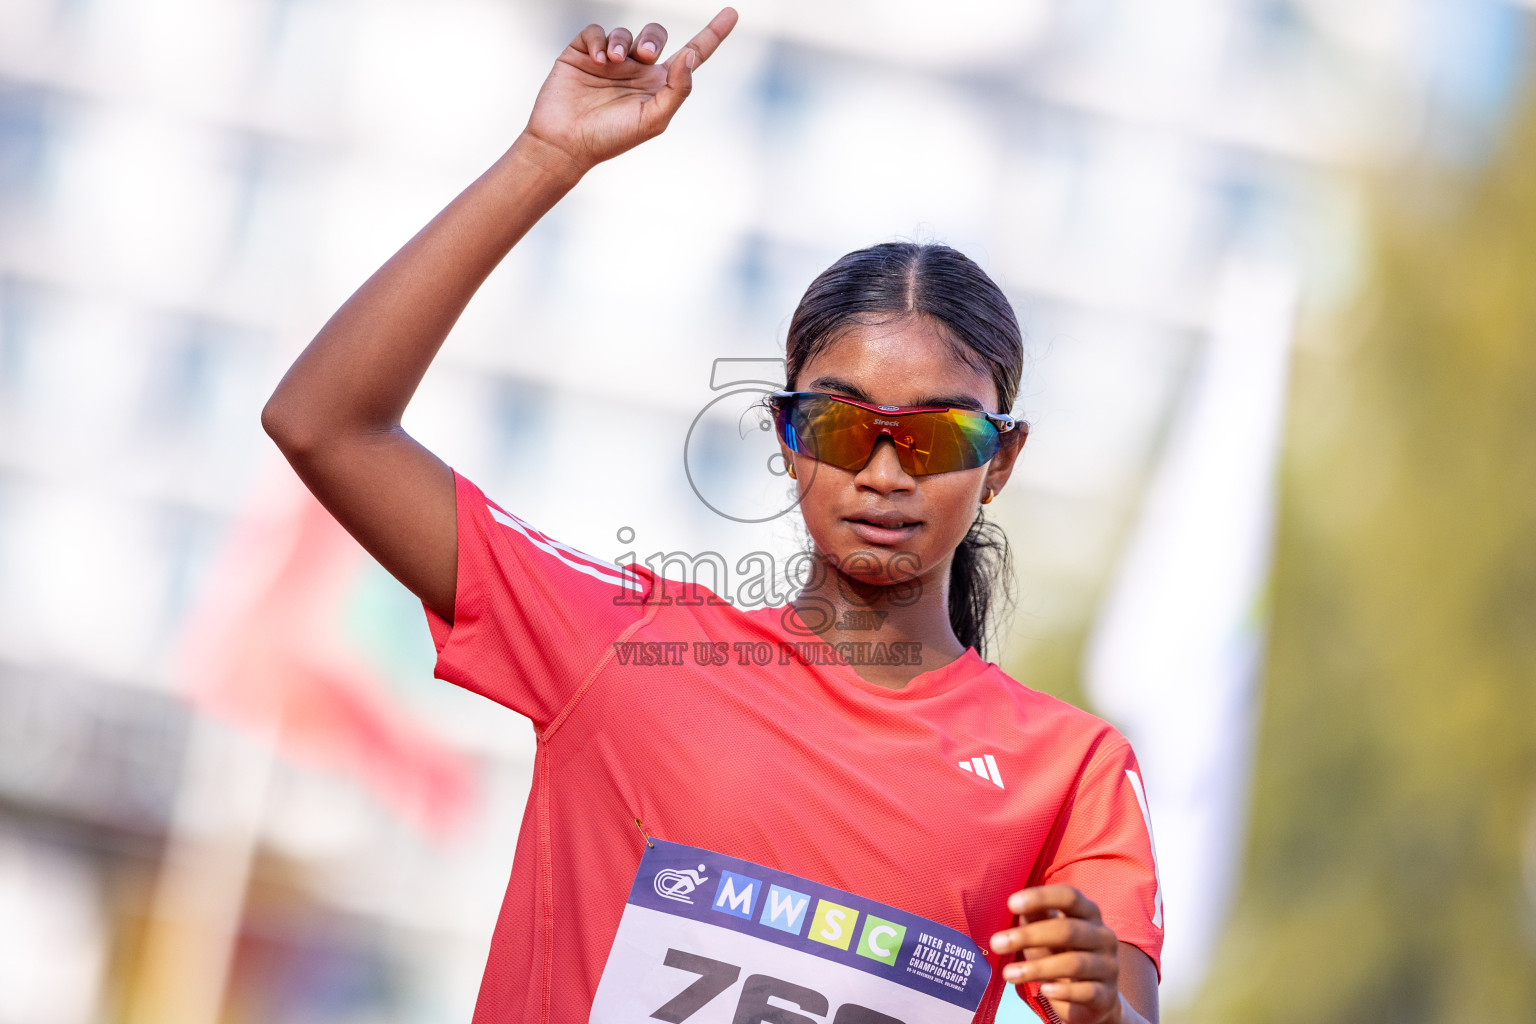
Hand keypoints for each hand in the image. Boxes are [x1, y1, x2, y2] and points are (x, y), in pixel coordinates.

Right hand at [520, 7, 737, 178]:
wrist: (565, 143)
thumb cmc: (611, 138)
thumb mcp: (653, 120)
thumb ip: (677, 89)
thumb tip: (689, 56)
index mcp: (658, 86)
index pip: (691, 54)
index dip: (712, 34)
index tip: (732, 13)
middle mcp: (636, 70)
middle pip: (656, 35)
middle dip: (654, 38)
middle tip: (647, 55)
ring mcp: (610, 61)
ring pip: (625, 33)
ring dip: (623, 42)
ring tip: (614, 62)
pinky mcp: (583, 54)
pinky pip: (596, 32)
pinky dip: (599, 41)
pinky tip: (597, 61)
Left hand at [990, 885, 1125, 1023]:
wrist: (1094, 1000)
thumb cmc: (1064, 958)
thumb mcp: (1046, 938)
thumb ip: (1035, 921)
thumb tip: (1017, 905)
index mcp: (1088, 914)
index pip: (1069, 897)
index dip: (1041, 897)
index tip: (1011, 904)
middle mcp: (1103, 936)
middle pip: (1068, 930)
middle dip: (1029, 936)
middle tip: (996, 944)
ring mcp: (1109, 966)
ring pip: (1074, 963)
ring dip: (1037, 968)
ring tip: (1008, 974)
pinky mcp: (1108, 995)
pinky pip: (1087, 991)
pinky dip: (1064, 991)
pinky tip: (1044, 991)